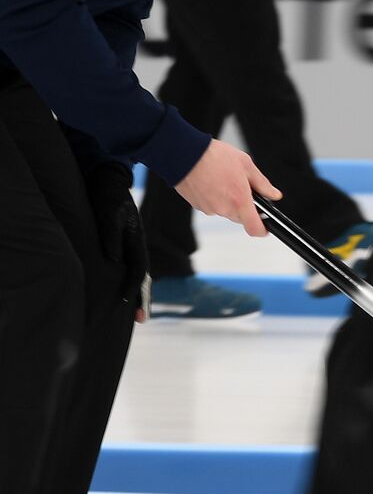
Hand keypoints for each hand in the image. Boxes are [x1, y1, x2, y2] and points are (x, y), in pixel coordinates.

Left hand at [84, 162, 147, 321]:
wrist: (109, 175)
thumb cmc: (107, 194)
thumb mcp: (108, 214)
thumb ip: (111, 237)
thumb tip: (113, 260)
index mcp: (136, 238)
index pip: (138, 269)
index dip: (133, 288)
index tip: (127, 304)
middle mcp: (137, 242)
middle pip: (143, 275)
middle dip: (143, 297)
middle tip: (141, 318)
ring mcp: (133, 240)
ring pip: (139, 270)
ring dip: (140, 290)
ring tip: (138, 308)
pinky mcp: (126, 236)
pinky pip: (132, 262)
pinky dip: (132, 277)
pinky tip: (127, 283)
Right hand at [174, 138, 281, 235]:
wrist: (185, 154)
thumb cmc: (214, 157)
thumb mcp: (246, 165)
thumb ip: (262, 184)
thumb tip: (274, 195)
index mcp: (239, 201)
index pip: (255, 228)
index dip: (262, 230)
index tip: (266, 227)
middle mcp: (224, 209)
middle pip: (240, 217)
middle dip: (244, 205)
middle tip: (241, 187)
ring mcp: (209, 209)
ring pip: (226, 210)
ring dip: (228, 200)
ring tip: (224, 180)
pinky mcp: (198, 206)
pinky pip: (212, 206)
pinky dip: (215, 197)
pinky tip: (213, 182)